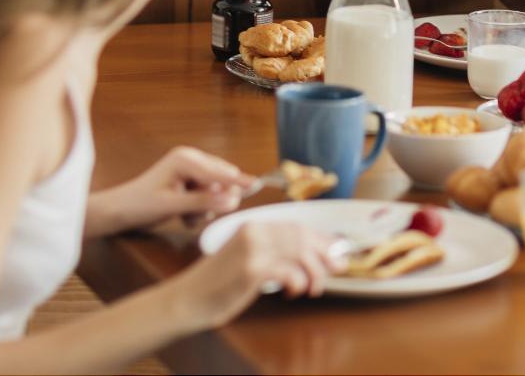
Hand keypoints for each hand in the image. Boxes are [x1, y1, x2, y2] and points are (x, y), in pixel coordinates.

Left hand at [89, 146, 256, 235]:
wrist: (120, 211)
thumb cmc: (140, 205)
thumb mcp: (172, 206)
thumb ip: (203, 203)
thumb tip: (232, 201)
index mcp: (186, 159)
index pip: (218, 172)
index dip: (237, 181)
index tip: (256, 185)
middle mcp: (191, 159)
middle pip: (222, 179)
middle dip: (214, 201)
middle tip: (195, 216)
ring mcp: (192, 170)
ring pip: (217, 190)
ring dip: (206, 208)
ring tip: (185, 217)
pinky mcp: (192, 181)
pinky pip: (210, 196)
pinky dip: (201, 209)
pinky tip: (184, 215)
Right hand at [170, 222, 344, 328]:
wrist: (186, 298)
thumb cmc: (218, 283)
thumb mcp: (247, 259)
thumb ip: (275, 253)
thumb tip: (314, 257)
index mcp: (254, 226)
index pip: (297, 227)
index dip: (322, 239)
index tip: (338, 251)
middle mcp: (254, 232)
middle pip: (302, 236)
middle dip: (325, 253)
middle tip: (338, 268)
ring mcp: (252, 249)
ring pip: (299, 252)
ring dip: (314, 272)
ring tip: (313, 288)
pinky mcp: (251, 270)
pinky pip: (288, 271)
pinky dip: (298, 282)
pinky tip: (293, 292)